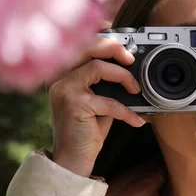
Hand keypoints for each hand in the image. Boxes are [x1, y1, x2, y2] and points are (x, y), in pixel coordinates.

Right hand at [45, 38, 144, 176]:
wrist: (73, 159)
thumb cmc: (87, 129)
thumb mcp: (99, 101)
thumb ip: (108, 83)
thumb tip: (136, 68)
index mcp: (63, 73)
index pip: (81, 44)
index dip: (102, 36)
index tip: (123, 38)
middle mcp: (58, 77)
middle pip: (87, 47)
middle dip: (114, 47)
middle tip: (131, 59)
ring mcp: (63, 89)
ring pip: (96, 68)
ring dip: (123, 76)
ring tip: (136, 90)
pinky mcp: (73, 105)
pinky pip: (108, 100)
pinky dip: (127, 111)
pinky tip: (137, 120)